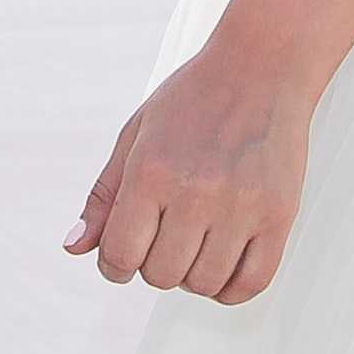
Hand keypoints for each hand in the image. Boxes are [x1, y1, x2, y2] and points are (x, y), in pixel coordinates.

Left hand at [68, 28, 317, 300]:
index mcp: (152, 171)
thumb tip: (75, 247)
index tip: (124, 257)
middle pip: (161, 275)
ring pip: (203, 284)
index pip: (119, 256)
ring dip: (193, 275)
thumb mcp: (134, 136)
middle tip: (165, 238)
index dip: (114, 266)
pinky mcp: (278, 215)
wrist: (261, 67)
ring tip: (196, 244)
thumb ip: (104, 196)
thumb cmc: (195, 98)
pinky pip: (251, 283)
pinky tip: (224, 261)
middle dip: (154, 265)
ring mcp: (241, 206)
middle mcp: (196, 191)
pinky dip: (231, 286)